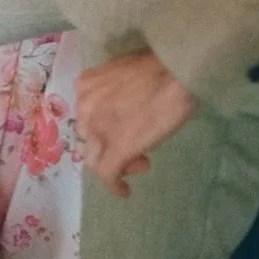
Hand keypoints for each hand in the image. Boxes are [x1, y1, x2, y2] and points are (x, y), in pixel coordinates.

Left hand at [76, 49, 196, 197]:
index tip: (125, 128)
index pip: (86, 116)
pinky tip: (124, 191)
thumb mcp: (123, 74)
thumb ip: (114, 92)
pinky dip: (114, 185)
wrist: (174, 72)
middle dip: (109, 145)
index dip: (104, 127)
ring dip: (115, 164)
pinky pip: (108, 174)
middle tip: (137, 148)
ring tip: (141, 163)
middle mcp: (84, 107)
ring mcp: (99, 129)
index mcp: (85, 86)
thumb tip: (125, 108)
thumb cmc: (159, 67)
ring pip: (94, 158)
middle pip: (88, 138)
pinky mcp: (117, 149)